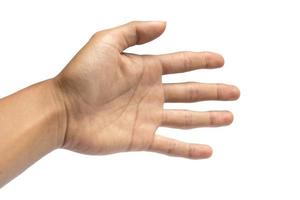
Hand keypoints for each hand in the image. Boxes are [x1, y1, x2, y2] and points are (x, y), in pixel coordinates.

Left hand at [54, 21, 239, 158]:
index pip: (181, 63)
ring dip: (208, 118)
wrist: (62, 110)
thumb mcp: (105, 42)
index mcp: (144, 69)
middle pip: (189, 91)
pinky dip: (189, 149)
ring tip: (229, 117)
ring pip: (185, 118)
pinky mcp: (140, 138)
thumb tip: (164, 25)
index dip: (201, 61)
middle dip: (213, 91)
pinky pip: (170, 145)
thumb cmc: (80, 75)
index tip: (220, 60)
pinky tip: (207, 150)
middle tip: (235, 92)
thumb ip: (135, 31)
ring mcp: (147, 117)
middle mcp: (150, 93)